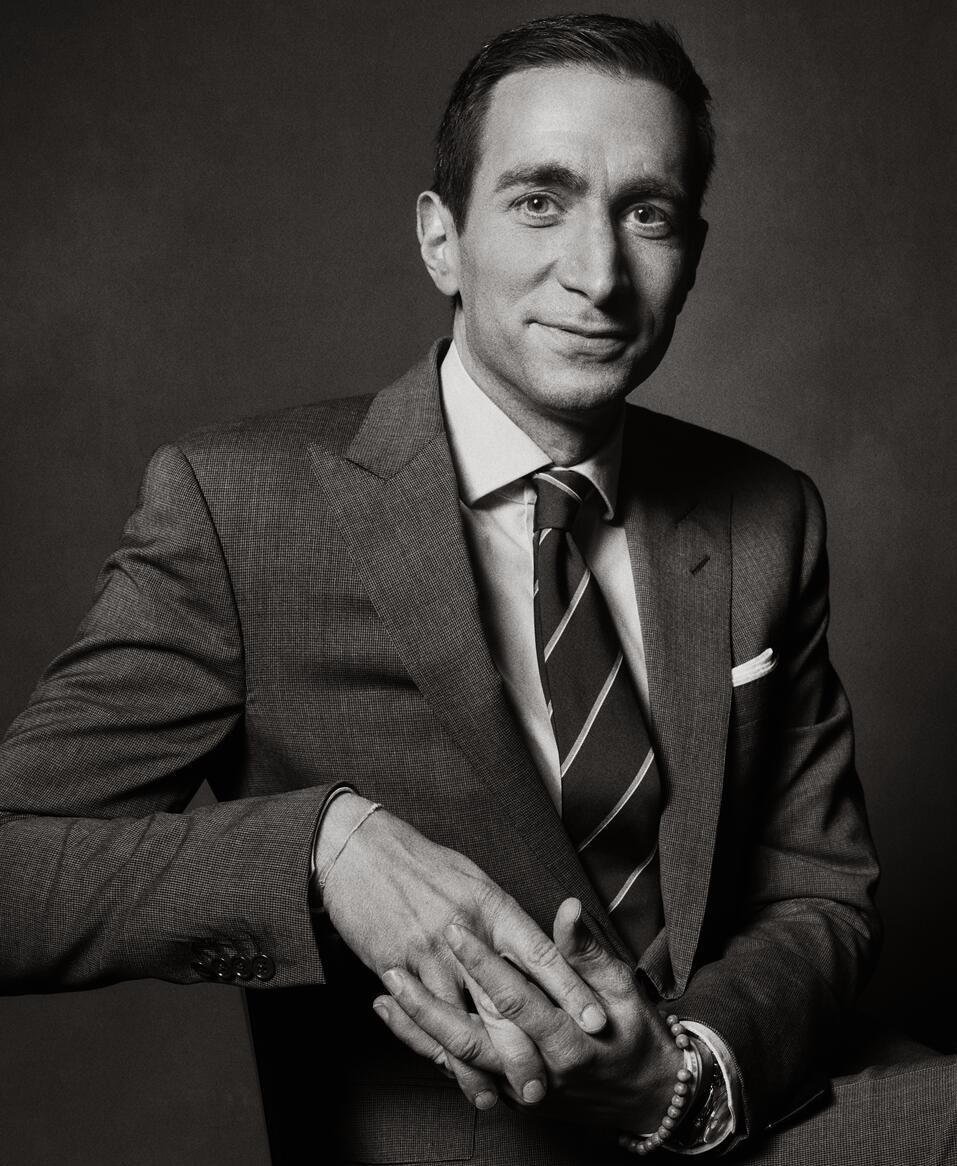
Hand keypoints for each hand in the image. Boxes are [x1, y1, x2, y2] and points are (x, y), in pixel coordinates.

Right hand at [319, 797, 608, 1109]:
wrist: (358, 850)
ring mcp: (428, 952)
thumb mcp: (473, 878)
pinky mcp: (395, 966)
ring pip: (461, 1021)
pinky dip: (439, 1052)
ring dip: (483, 1066)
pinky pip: (423, 1019)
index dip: (570, 990)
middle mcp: (464, 931)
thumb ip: (507, 919)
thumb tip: (544, 942)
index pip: (540, 953)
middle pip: (502, 1001)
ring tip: (504, 1096)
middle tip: (548, 1086)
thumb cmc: (420, 862)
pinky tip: (454, 1074)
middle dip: (526, 1049)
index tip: (597, 1022)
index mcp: (491, 905)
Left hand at [373, 896, 680, 1130]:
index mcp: (568, 1039)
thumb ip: (586, 952)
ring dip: (419, 1027)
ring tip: (385, 990)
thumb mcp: (623, 989)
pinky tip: (397, 1019)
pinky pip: (460, 1072)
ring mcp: (521, 1089)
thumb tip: (567, 908)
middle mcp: (540, 1071)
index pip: (516, 999)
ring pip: (458, 1061)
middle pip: (472, 1040)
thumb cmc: (637, 1035)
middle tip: (396, 964)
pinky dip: (425, 1047)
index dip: (483, 964)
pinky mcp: (509, 1095)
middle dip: (430, 1003)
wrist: (648, 1098)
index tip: (455, 927)